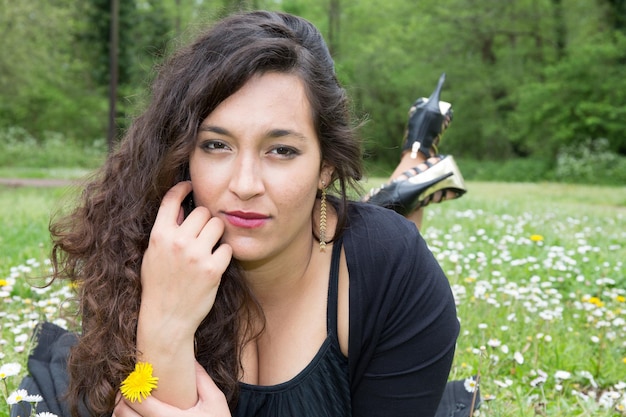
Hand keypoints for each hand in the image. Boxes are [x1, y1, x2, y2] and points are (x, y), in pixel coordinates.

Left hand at [113, 363, 231, 416]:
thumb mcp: (215, 401)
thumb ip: (202, 379)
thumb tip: (190, 358)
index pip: (138, 399)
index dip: (131, 384)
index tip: (137, 375)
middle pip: (121, 413)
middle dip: (122, 397)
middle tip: (131, 386)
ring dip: (122, 411)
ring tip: (133, 401)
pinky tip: (138, 414)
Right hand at [139, 181, 232, 342]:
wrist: (166, 319)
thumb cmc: (158, 286)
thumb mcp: (153, 255)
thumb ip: (165, 231)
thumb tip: (181, 207)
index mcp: (159, 236)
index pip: (171, 199)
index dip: (182, 188)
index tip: (190, 185)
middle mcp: (177, 242)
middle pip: (202, 211)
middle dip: (205, 220)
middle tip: (202, 234)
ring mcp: (196, 255)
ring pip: (217, 225)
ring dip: (216, 234)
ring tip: (209, 248)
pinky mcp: (213, 269)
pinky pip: (227, 247)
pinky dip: (223, 254)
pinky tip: (214, 264)